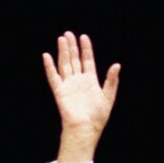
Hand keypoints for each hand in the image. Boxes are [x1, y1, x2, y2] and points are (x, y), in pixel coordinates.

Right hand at [42, 31, 120, 162]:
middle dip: (72, 46)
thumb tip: (117, 65)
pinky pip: (53, 77)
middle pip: (74, 60)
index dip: (86, 49)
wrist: (85, 128)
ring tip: (61, 39)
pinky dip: (49, 67)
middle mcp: (78, 81)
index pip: (87, 61)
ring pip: (65, 64)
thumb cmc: (98, 117)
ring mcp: (68, 85)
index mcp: (90, 81)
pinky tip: (47, 56)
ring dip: (63, 52)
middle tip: (68, 33)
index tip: (83, 37)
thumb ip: (111, 80)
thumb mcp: (109, 97)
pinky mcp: (60, 92)